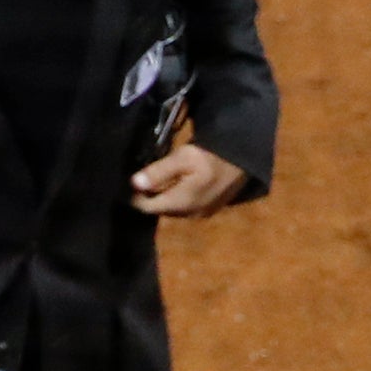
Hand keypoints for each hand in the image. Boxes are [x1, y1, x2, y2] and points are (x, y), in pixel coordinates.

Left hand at [132, 142, 248, 216]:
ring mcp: (200, 214)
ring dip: (163, 196)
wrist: (243, 160)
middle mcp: (188, 214)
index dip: (134, 195)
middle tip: (142, 174)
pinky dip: (176, 197)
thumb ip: (158, 172)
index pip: (146, 207)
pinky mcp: (208, 211)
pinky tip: (178, 182)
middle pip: (159, 209)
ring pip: (172, 208)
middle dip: (148, 195)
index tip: (127, 180)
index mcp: (180, 203)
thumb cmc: (210, 156)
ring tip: (158, 177)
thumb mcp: (182, 158)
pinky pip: (184, 207)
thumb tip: (134, 184)